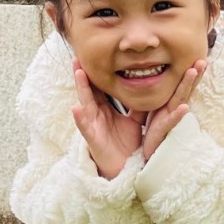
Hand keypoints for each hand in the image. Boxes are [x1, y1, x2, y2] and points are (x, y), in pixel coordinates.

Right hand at [71, 62, 141, 179]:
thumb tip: (148, 90)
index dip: (97, 72)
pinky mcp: (92, 138)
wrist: (123, 168)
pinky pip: (85, 127)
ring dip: (81, 87)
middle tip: (78, 56)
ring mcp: (92, 125)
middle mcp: (97, 114)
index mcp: (106, 109)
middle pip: (89, 90)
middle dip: (83, 74)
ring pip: (85, 102)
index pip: (100, 87)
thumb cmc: (125, 145)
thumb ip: (138, 106)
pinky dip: (80, 118)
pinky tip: (75, 109)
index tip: (94, 55)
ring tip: (79, 73)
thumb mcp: (134, 122)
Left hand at [142, 60, 205, 162]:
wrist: (142, 155)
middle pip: (184, 88)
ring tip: (194, 71)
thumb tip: (144, 78)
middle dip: (194, 74)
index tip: (195, 55)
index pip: (179, 84)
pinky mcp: (163, 130)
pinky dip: (178, 115)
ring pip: (180, 99)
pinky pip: (171, 121)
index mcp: (166, 103)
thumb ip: (148, 96)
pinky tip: (185, 107)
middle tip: (202, 58)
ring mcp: (169, 119)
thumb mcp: (145, 110)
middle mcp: (170, 109)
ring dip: (188, 85)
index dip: (187, 71)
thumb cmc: (147, 133)